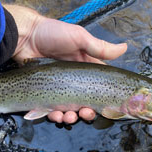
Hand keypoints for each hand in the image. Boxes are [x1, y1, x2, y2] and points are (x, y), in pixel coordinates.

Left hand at [4, 5, 126, 123]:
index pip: (98, 87)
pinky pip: (51, 109)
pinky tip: (55, 115)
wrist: (25, 36)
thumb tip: (125, 48)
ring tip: (68, 116)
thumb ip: (100, 47)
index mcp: (84, 69)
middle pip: (84, 103)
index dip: (103, 99)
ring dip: (71, 117)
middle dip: (87, 112)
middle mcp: (73, 81)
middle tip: (85, 113)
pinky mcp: (44, 93)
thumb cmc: (52, 34)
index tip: (106, 108)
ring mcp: (58, 88)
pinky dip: (54, 115)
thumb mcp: (79, 38)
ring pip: (68, 109)